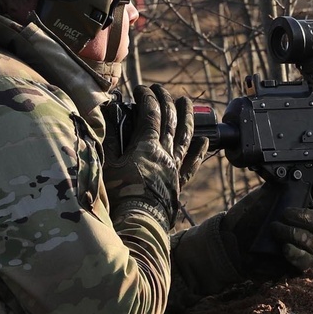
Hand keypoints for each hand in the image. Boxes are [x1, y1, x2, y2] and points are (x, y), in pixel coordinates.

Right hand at [102, 84, 208, 229]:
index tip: (141, 88)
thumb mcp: (107, 165)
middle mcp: (165, 153)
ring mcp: (174, 168)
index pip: (150, 113)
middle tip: (161, 89)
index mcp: (146, 146)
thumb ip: (109, 138)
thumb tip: (108, 114)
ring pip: (185, 136)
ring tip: (187, 102)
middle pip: (170, 120)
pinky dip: (199, 151)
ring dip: (187, 116)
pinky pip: (192, 164)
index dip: (147, 97)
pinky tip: (205, 141)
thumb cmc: (118, 197)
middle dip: (165, 100)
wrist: (137, 225)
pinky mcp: (178, 184)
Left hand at [221, 183, 312, 277]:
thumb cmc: (251, 215)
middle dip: (305, 218)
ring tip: (275, 229)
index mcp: (307, 211)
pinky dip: (297, 254)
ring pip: (312, 243)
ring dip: (294, 234)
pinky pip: (305, 263)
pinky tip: (285, 248)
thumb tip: (299, 170)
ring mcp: (301, 248)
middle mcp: (308, 231)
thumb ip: (287, 184)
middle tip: (284, 214)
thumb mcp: (269, 194)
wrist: (231, 239)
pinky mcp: (293, 266)